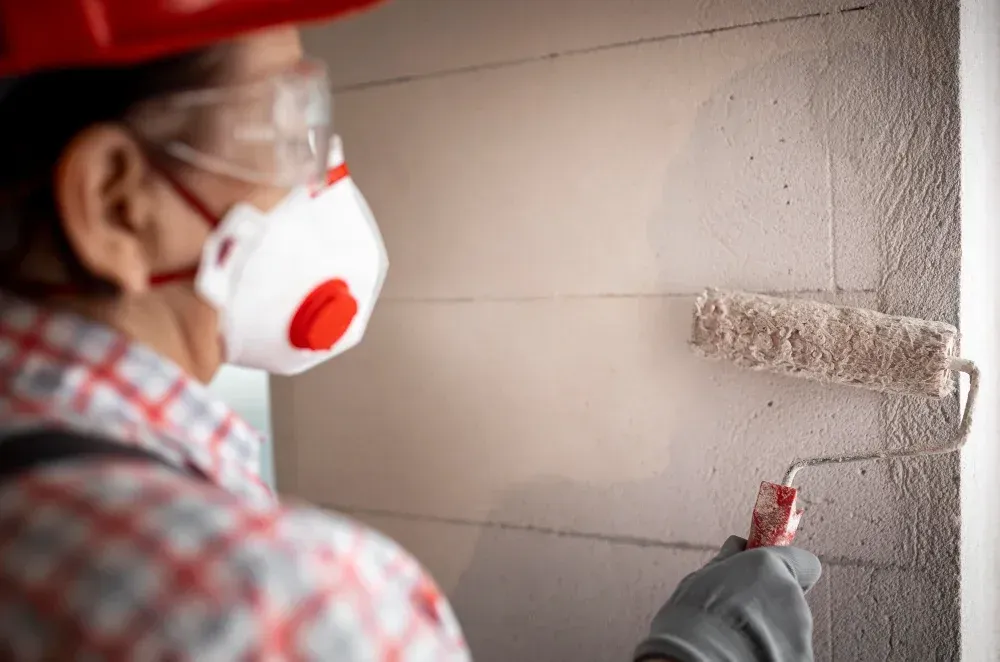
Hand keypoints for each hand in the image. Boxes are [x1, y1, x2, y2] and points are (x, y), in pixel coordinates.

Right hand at [634, 536, 820, 661]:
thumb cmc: (693, 619)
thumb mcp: (702, 577)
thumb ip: (729, 560)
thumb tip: (737, 546)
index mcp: (771, 568)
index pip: (804, 562)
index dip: (786, 568)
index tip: (766, 575)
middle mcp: (793, 597)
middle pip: (792, 596)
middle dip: (771, 601)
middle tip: (740, 611)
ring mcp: (800, 632)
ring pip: (791, 625)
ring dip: (771, 628)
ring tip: (739, 637)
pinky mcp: (800, 657)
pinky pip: (789, 649)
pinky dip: (773, 651)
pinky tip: (746, 653)